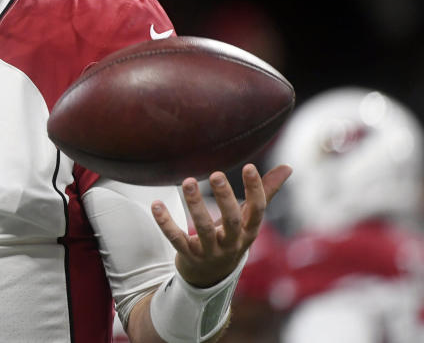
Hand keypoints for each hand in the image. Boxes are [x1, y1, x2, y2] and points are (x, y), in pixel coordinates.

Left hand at [151, 164, 291, 287]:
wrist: (211, 276)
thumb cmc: (232, 237)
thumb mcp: (249, 219)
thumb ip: (267, 192)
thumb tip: (288, 167)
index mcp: (249, 231)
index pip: (258, 210)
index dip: (255, 190)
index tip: (249, 167)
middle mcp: (232, 243)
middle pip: (232, 221)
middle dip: (224, 198)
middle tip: (216, 174)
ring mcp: (210, 251)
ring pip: (203, 229)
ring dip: (195, 205)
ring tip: (188, 181)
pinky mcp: (188, 256)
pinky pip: (176, 239)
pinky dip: (165, 222)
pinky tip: (156, 204)